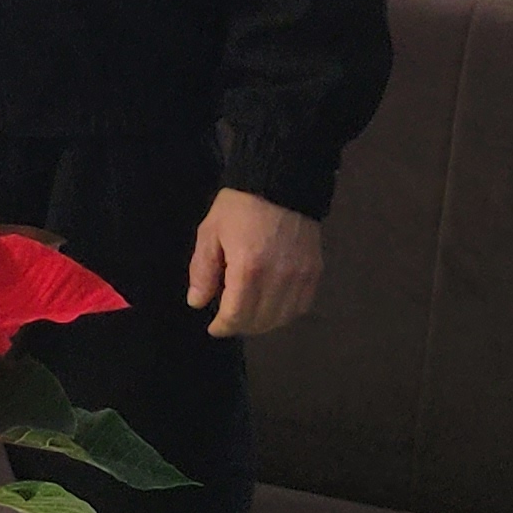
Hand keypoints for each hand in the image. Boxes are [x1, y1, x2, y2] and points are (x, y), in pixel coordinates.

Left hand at [188, 189, 322, 337]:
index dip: (223, 326)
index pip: (237, 315)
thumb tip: (197, 303)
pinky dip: (284, 313)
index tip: (214, 327)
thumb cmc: (239, 207)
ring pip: (282, 318)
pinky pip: (301, 306)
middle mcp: (279, 278)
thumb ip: (203, 271)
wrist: (280, 185)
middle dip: (240, 326)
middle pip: (260, 321)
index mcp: (249, 269)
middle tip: (228, 319)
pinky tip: (270, 306)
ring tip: (247, 315)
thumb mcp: (210, 233)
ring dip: (263, 323)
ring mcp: (301, 277)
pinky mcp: (315, 272)